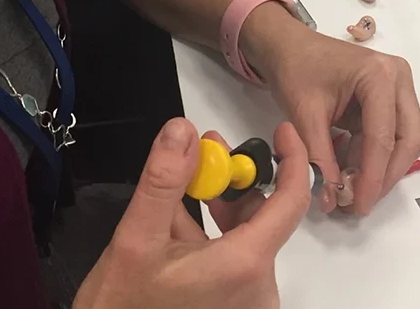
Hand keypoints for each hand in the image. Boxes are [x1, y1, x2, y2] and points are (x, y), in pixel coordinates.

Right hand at [72, 118, 311, 308]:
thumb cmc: (126, 307)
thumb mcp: (136, 239)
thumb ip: (163, 180)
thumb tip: (182, 128)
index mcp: (245, 264)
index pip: (291, 200)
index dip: (293, 158)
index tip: (281, 131)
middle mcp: (259, 287)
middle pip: (264, 215)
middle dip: (237, 178)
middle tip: (205, 149)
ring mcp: (248, 301)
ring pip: (246, 236)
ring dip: (220, 205)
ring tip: (182, 181)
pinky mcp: (235, 308)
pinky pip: (235, 259)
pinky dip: (213, 234)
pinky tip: (177, 221)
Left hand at [241, 6, 419, 216]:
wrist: (286, 45)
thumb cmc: (294, 69)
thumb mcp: (303, 115)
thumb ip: (319, 158)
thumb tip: (331, 199)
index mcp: (380, 76)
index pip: (384, 137)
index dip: (373, 177)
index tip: (359, 205)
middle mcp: (399, 79)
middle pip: (408, 140)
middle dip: (385, 175)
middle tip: (360, 202)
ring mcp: (398, 88)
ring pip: (404, 141)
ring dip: (381, 169)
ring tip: (352, 191)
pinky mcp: (390, 99)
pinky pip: (390, 136)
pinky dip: (372, 157)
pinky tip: (351, 172)